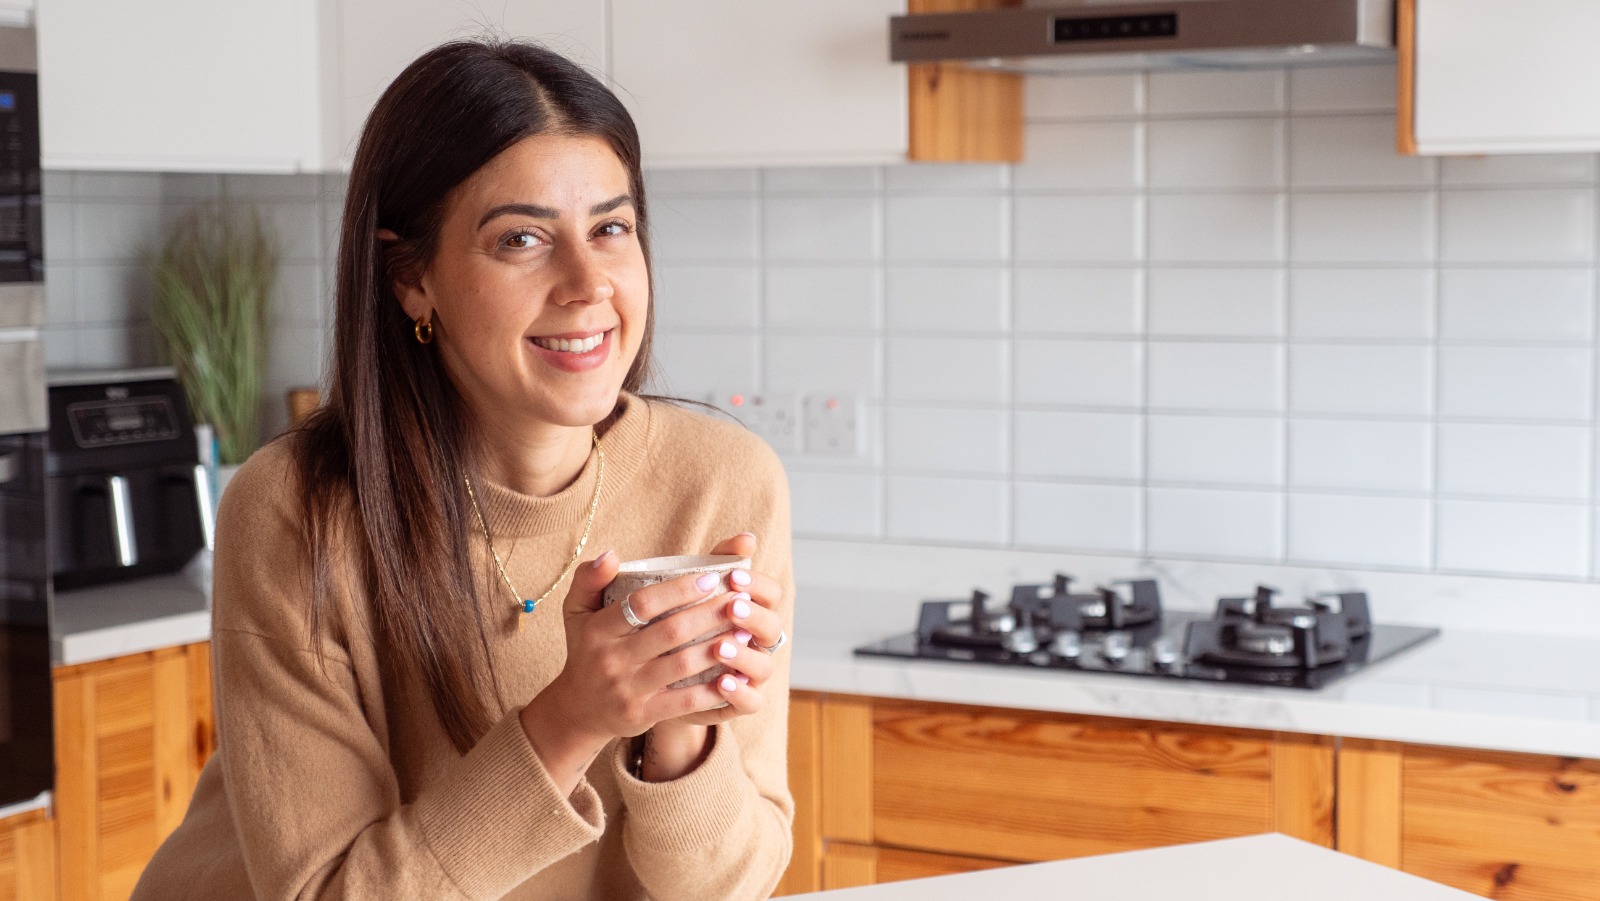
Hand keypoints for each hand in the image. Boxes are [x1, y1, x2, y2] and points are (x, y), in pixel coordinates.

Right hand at [519, 548, 752, 792]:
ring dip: (718, 647)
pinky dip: (713, 688)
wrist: (579, 709)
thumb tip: (610, 554)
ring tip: (744, 632)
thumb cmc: (588, 650)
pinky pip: (685, 700)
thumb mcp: (577, 611)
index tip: (712, 578)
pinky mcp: (642, 715)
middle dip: (710, 614)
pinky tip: (736, 674)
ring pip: (682, 664)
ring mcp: (627, 689)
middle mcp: (611, 659)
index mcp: (599, 629)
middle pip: (670, 632)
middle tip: (740, 601)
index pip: (643, 603)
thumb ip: (589, 579)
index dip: (680, 589)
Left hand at [660, 532, 786, 728]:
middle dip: (754, 617)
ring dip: (745, 656)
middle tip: (732, 607)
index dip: (757, 584)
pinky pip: (751, 701)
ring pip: (764, 665)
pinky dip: (741, 693)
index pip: (770, 593)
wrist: (653, 676)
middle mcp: (756, 642)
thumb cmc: (673, 625)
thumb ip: (715, 562)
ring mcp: (750, 674)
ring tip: (721, 648)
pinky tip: (722, 683)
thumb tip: (747, 537)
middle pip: (773, 627)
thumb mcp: (687, 592)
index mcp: (750, 610)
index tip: (734, 576)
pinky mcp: (737, 702)